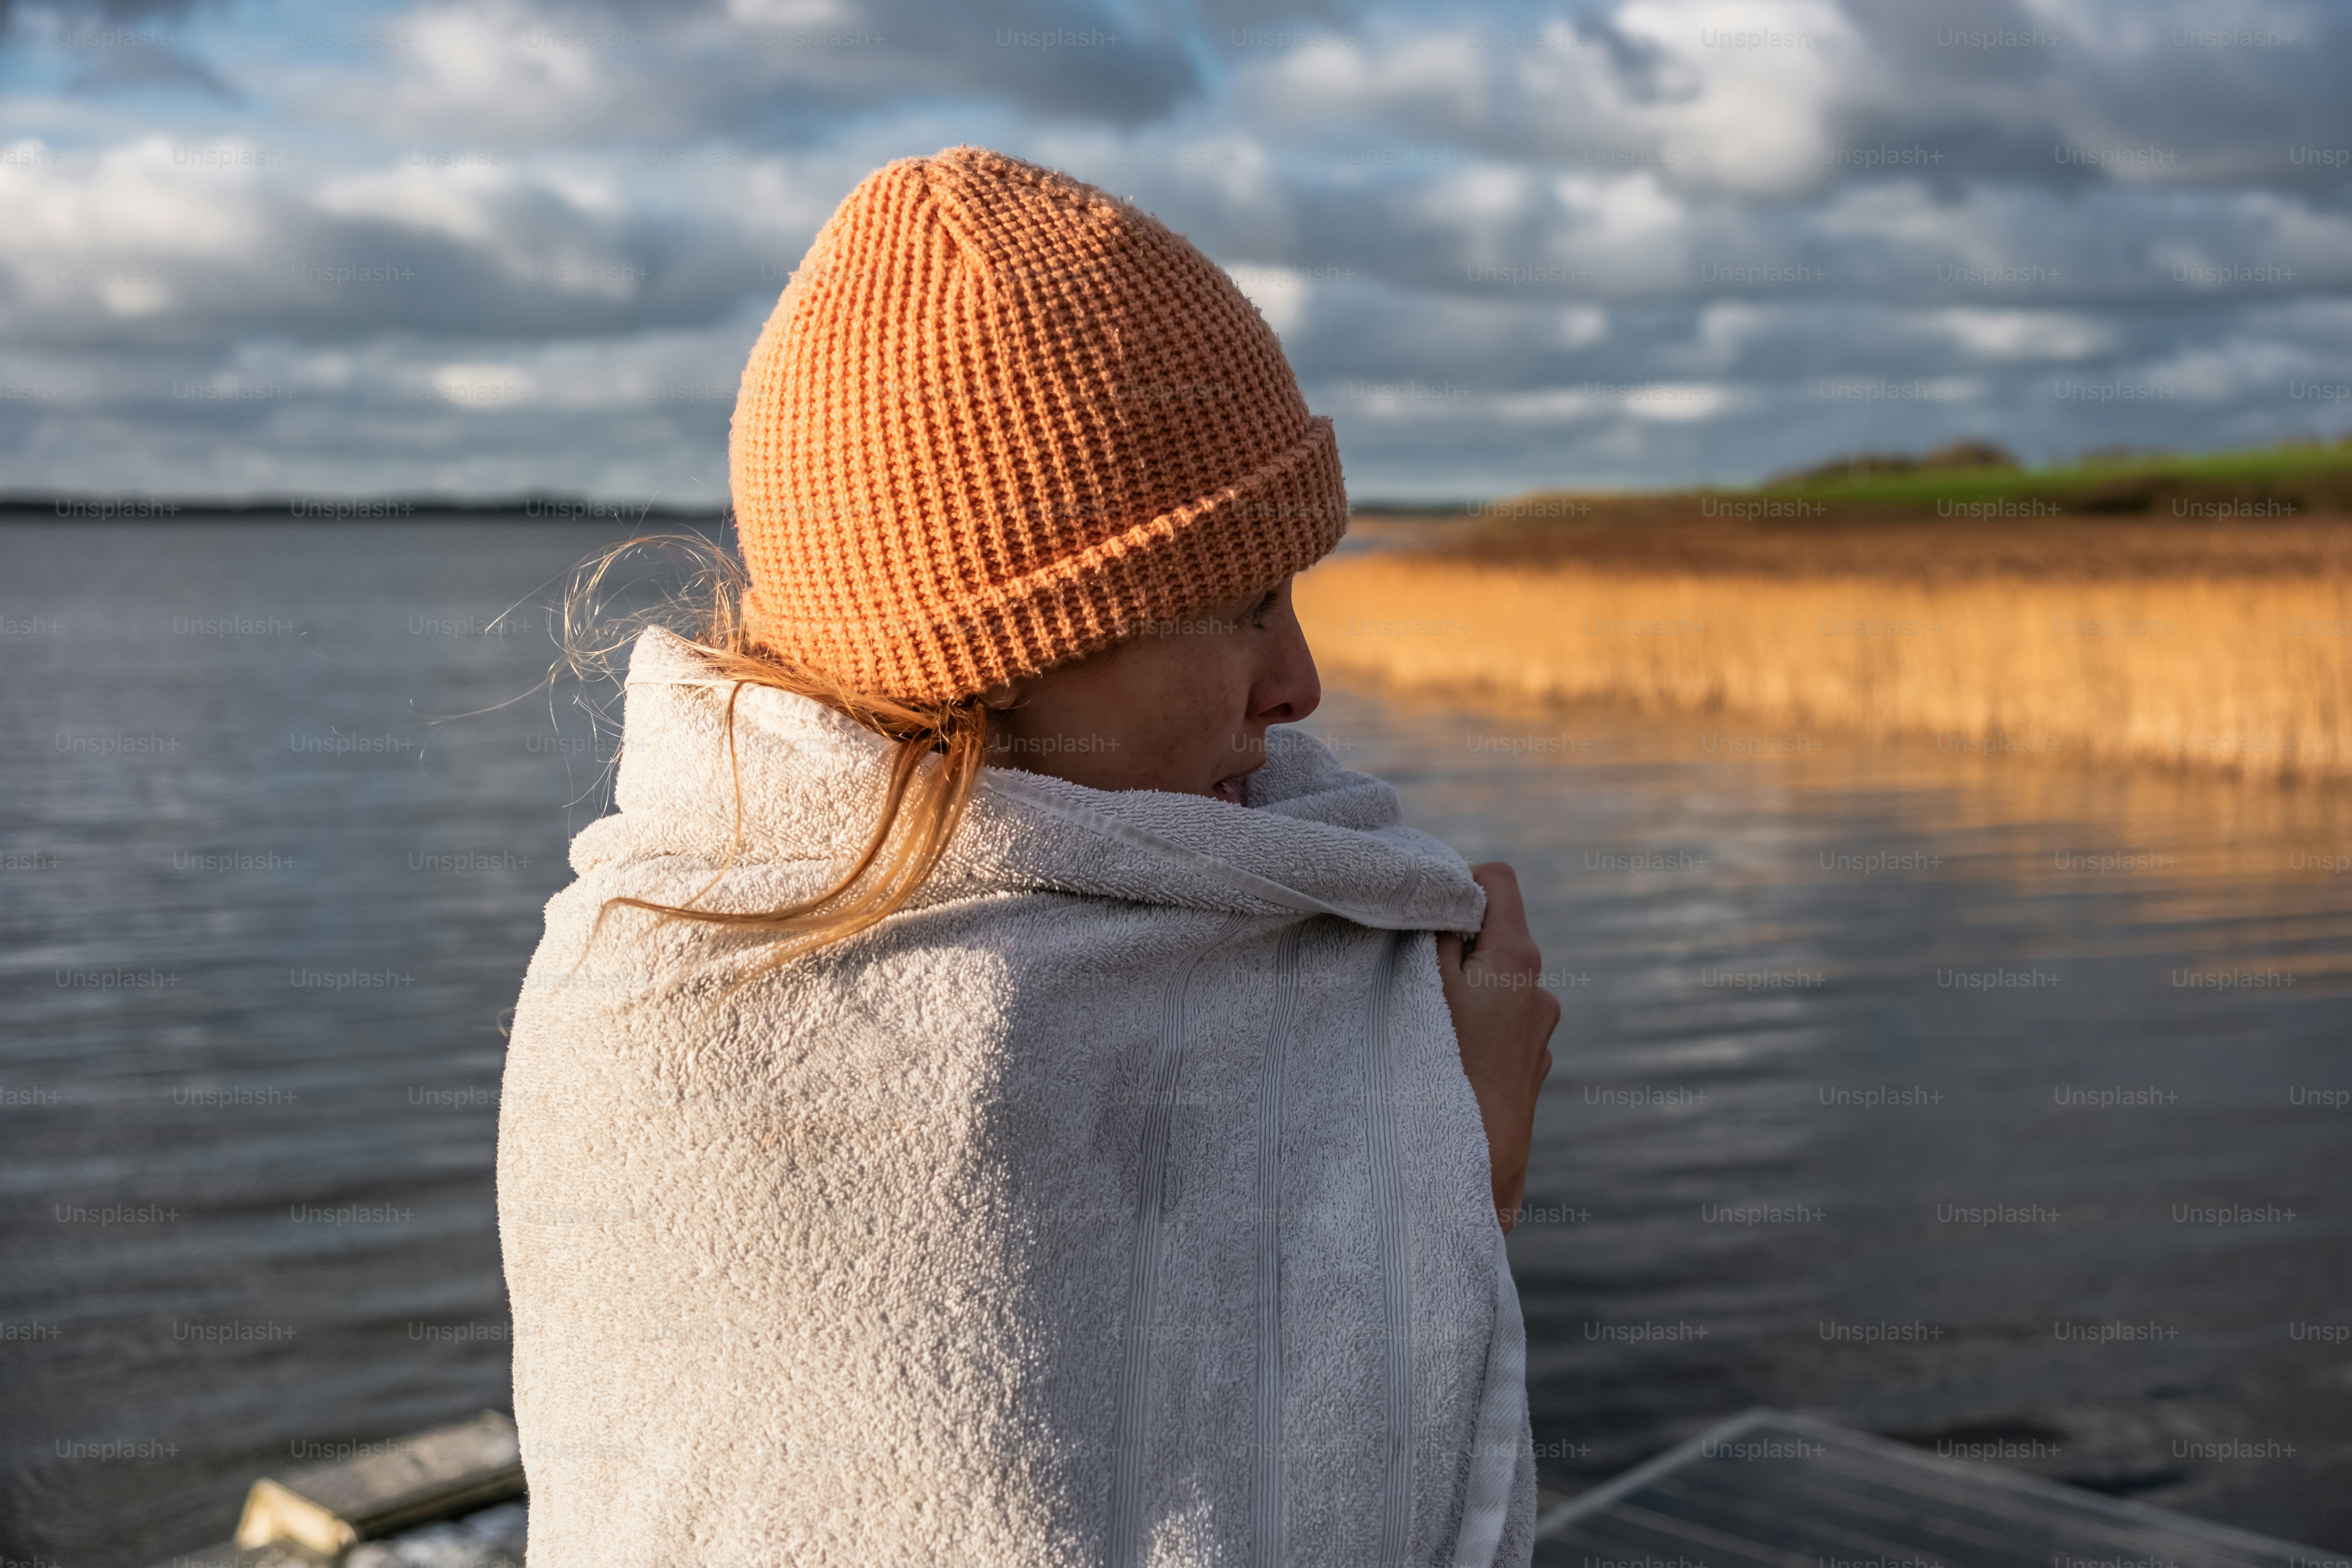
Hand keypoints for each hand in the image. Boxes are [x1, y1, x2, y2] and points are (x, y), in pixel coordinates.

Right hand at [1436, 863, 1559, 1232]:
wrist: (1477, 1163)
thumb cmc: (1442, 1067)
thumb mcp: (1424, 984)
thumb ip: (1435, 933)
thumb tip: (1441, 900)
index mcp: (1517, 958)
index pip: (1498, 880)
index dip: (1459, 884)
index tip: (1425, 912)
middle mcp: (1539, 990)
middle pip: (1495, 935)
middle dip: (1456, 944)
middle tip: (1412, 972)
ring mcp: (1539, 1031)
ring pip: (1495, 985)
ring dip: (1464, 992)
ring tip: (1425, 1026)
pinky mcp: (1531, 1066)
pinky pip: (1500, 1026)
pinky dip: (1475, 1029)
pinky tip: (1447, 1059)